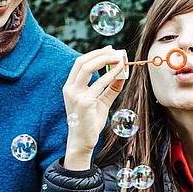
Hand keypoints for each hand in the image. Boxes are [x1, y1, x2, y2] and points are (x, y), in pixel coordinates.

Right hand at [59, 47, 129, 170]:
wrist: (83, 141)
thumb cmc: (90, 122)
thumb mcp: (101, 102)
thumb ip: (110, 88)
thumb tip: (122, 74)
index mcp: (70, 87)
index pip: (80, 64)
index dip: (94, 54)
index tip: (109, 50)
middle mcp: (70, 89)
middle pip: (82, 62)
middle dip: (100, 54)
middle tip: (116, 52)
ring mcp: (75, 95)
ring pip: (88, 68)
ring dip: (105, 60)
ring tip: (119, 58)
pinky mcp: (84, 102)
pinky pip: (99, 84)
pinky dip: (111, 74)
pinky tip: (120, 71)